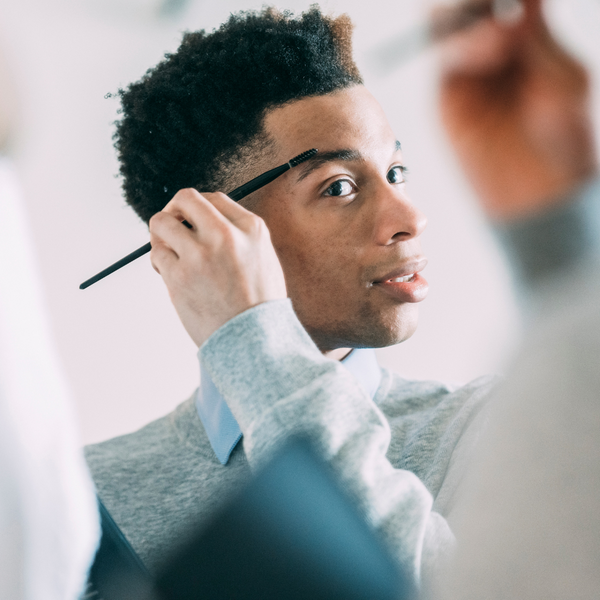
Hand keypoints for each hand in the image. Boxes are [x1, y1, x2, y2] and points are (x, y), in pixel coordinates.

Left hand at [149, 189, 286, 346]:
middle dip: (174, 209)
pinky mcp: (179, 276)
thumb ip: (241, 236)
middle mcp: (225, 235)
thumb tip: (210, 223)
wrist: (255, 339)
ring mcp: (200, 254)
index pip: (214, 198)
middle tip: (173, 223)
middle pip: (185, 199)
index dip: (198, 207)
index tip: (192, 218)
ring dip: (161, 234)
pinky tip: (168, 270)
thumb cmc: (260, 305)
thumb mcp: (265, 258)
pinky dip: (158, 260)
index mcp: (251, 229)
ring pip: (161, 222)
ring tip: (168, 249)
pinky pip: (156, 254)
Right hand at [438, 0, 596, 219]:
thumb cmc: (566, 137)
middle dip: (478, 0)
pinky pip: (446, 59)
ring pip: (451, 24)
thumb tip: (516, 4)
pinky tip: (493, 47)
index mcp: (530, 36)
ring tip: (502, 32)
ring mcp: (470, 71)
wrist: (538, 191)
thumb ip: (539, 36)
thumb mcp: (565, 79)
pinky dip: (463, 45)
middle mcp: (495, 48)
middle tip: (493, 1)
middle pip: (472, 6)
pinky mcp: (450, 97)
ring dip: (469, 15)